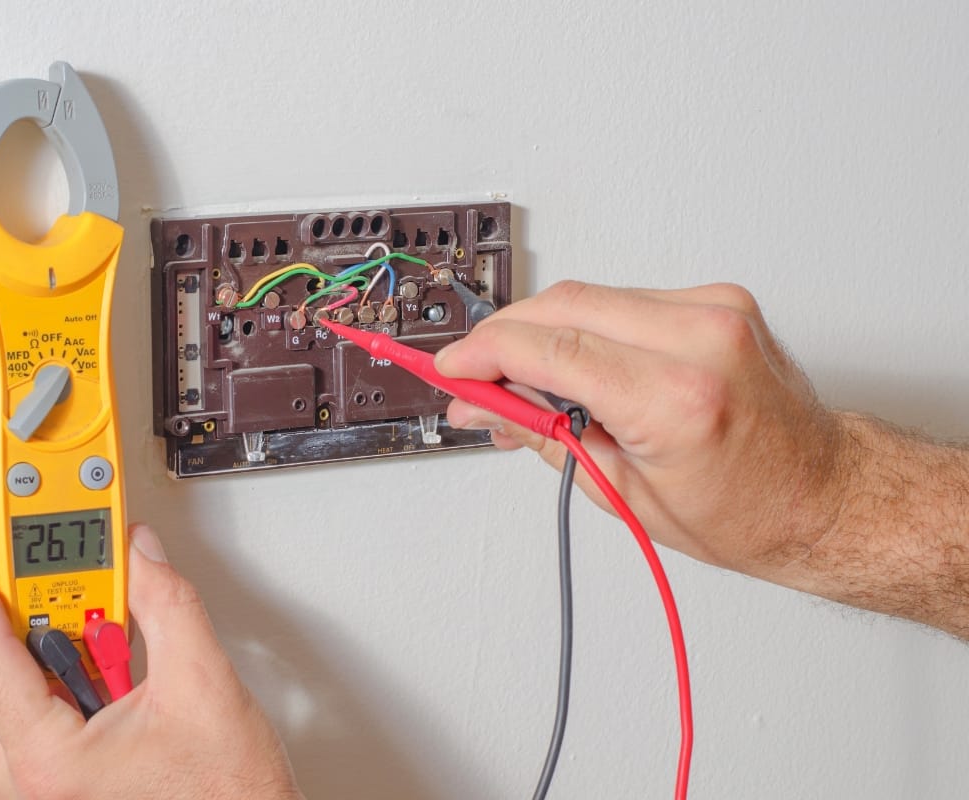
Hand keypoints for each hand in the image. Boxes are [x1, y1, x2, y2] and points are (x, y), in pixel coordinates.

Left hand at [0, 523, 301, 799]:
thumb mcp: (202, 683)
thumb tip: (139, 556)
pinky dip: (41, 676)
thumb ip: (166, 604)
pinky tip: (89, 654)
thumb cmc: (225, 795)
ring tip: (65, 617)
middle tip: (9, 584)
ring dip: (8, 652)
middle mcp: (30, 779)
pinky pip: (18, 720)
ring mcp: (40, 782)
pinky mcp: (58, 779)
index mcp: (50, 760)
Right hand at [435, 281, 847, 579]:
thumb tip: (484, 404)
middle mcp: (702, 340)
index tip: (454, 367)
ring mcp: (716, 311)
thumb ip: (542, 434)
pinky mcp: (720, 299)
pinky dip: (589, 326)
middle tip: (478, 376)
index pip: (549, 349)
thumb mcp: (623, 492)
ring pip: (591, 295)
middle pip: (564, 305)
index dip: (484, 354)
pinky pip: (626, 298)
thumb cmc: (746, 511)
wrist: (823, 494)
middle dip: (506, 336)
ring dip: (546, 331)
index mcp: (678, 399)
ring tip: (530, 383)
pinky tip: (580, 364)